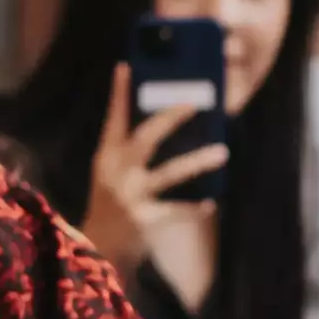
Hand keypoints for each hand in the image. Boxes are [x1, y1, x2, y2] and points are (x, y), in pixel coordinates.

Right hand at [84, 65, 227, 305]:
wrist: (97, 252)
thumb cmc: (113, 205)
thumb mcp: (113, 174)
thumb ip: (133, 151)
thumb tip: (170, 122)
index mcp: (106, 158)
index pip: (113, 120)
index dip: (119, 93)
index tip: (127, 66)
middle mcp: (116, 174)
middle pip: (145, 139)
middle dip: (170, 118)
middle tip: (196, 102)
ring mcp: (130, 197)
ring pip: (169, 174)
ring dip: (197, 162)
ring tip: (221, 152)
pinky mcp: (144, 221)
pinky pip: (177, 210)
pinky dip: (195, 206)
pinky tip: (211, 201)